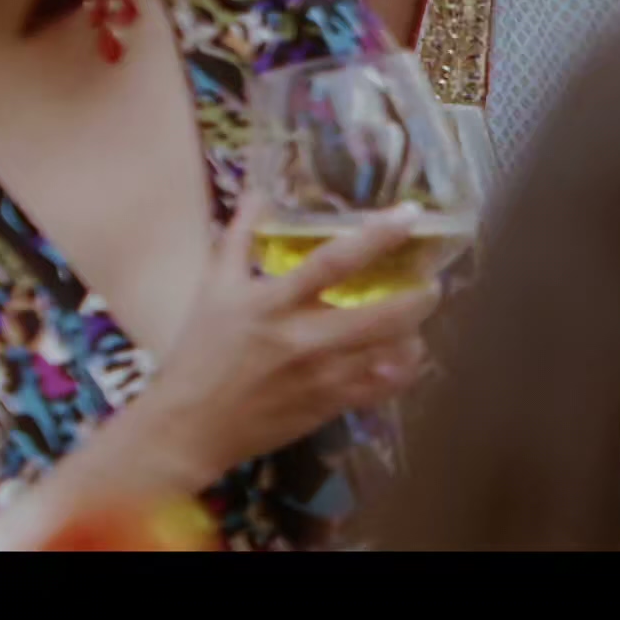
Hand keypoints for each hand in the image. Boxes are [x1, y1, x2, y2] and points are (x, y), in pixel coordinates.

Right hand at [114, 194, 444, 485]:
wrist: (187, 427)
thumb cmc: (200, 353)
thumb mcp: (213, 288)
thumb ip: (239, 237)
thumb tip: (258, 192)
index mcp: (273, 303)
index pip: (334, 262)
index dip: (377, 236)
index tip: (410, 215)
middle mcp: (302, 339)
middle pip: (379, 314)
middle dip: (418, 297)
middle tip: (432, 282)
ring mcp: (319, 377)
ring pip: (388, 353)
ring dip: (414, 333)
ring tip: (418, 318)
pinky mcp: (327, 406)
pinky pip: (381, 388)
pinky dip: (403, 371)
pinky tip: (407, 356)